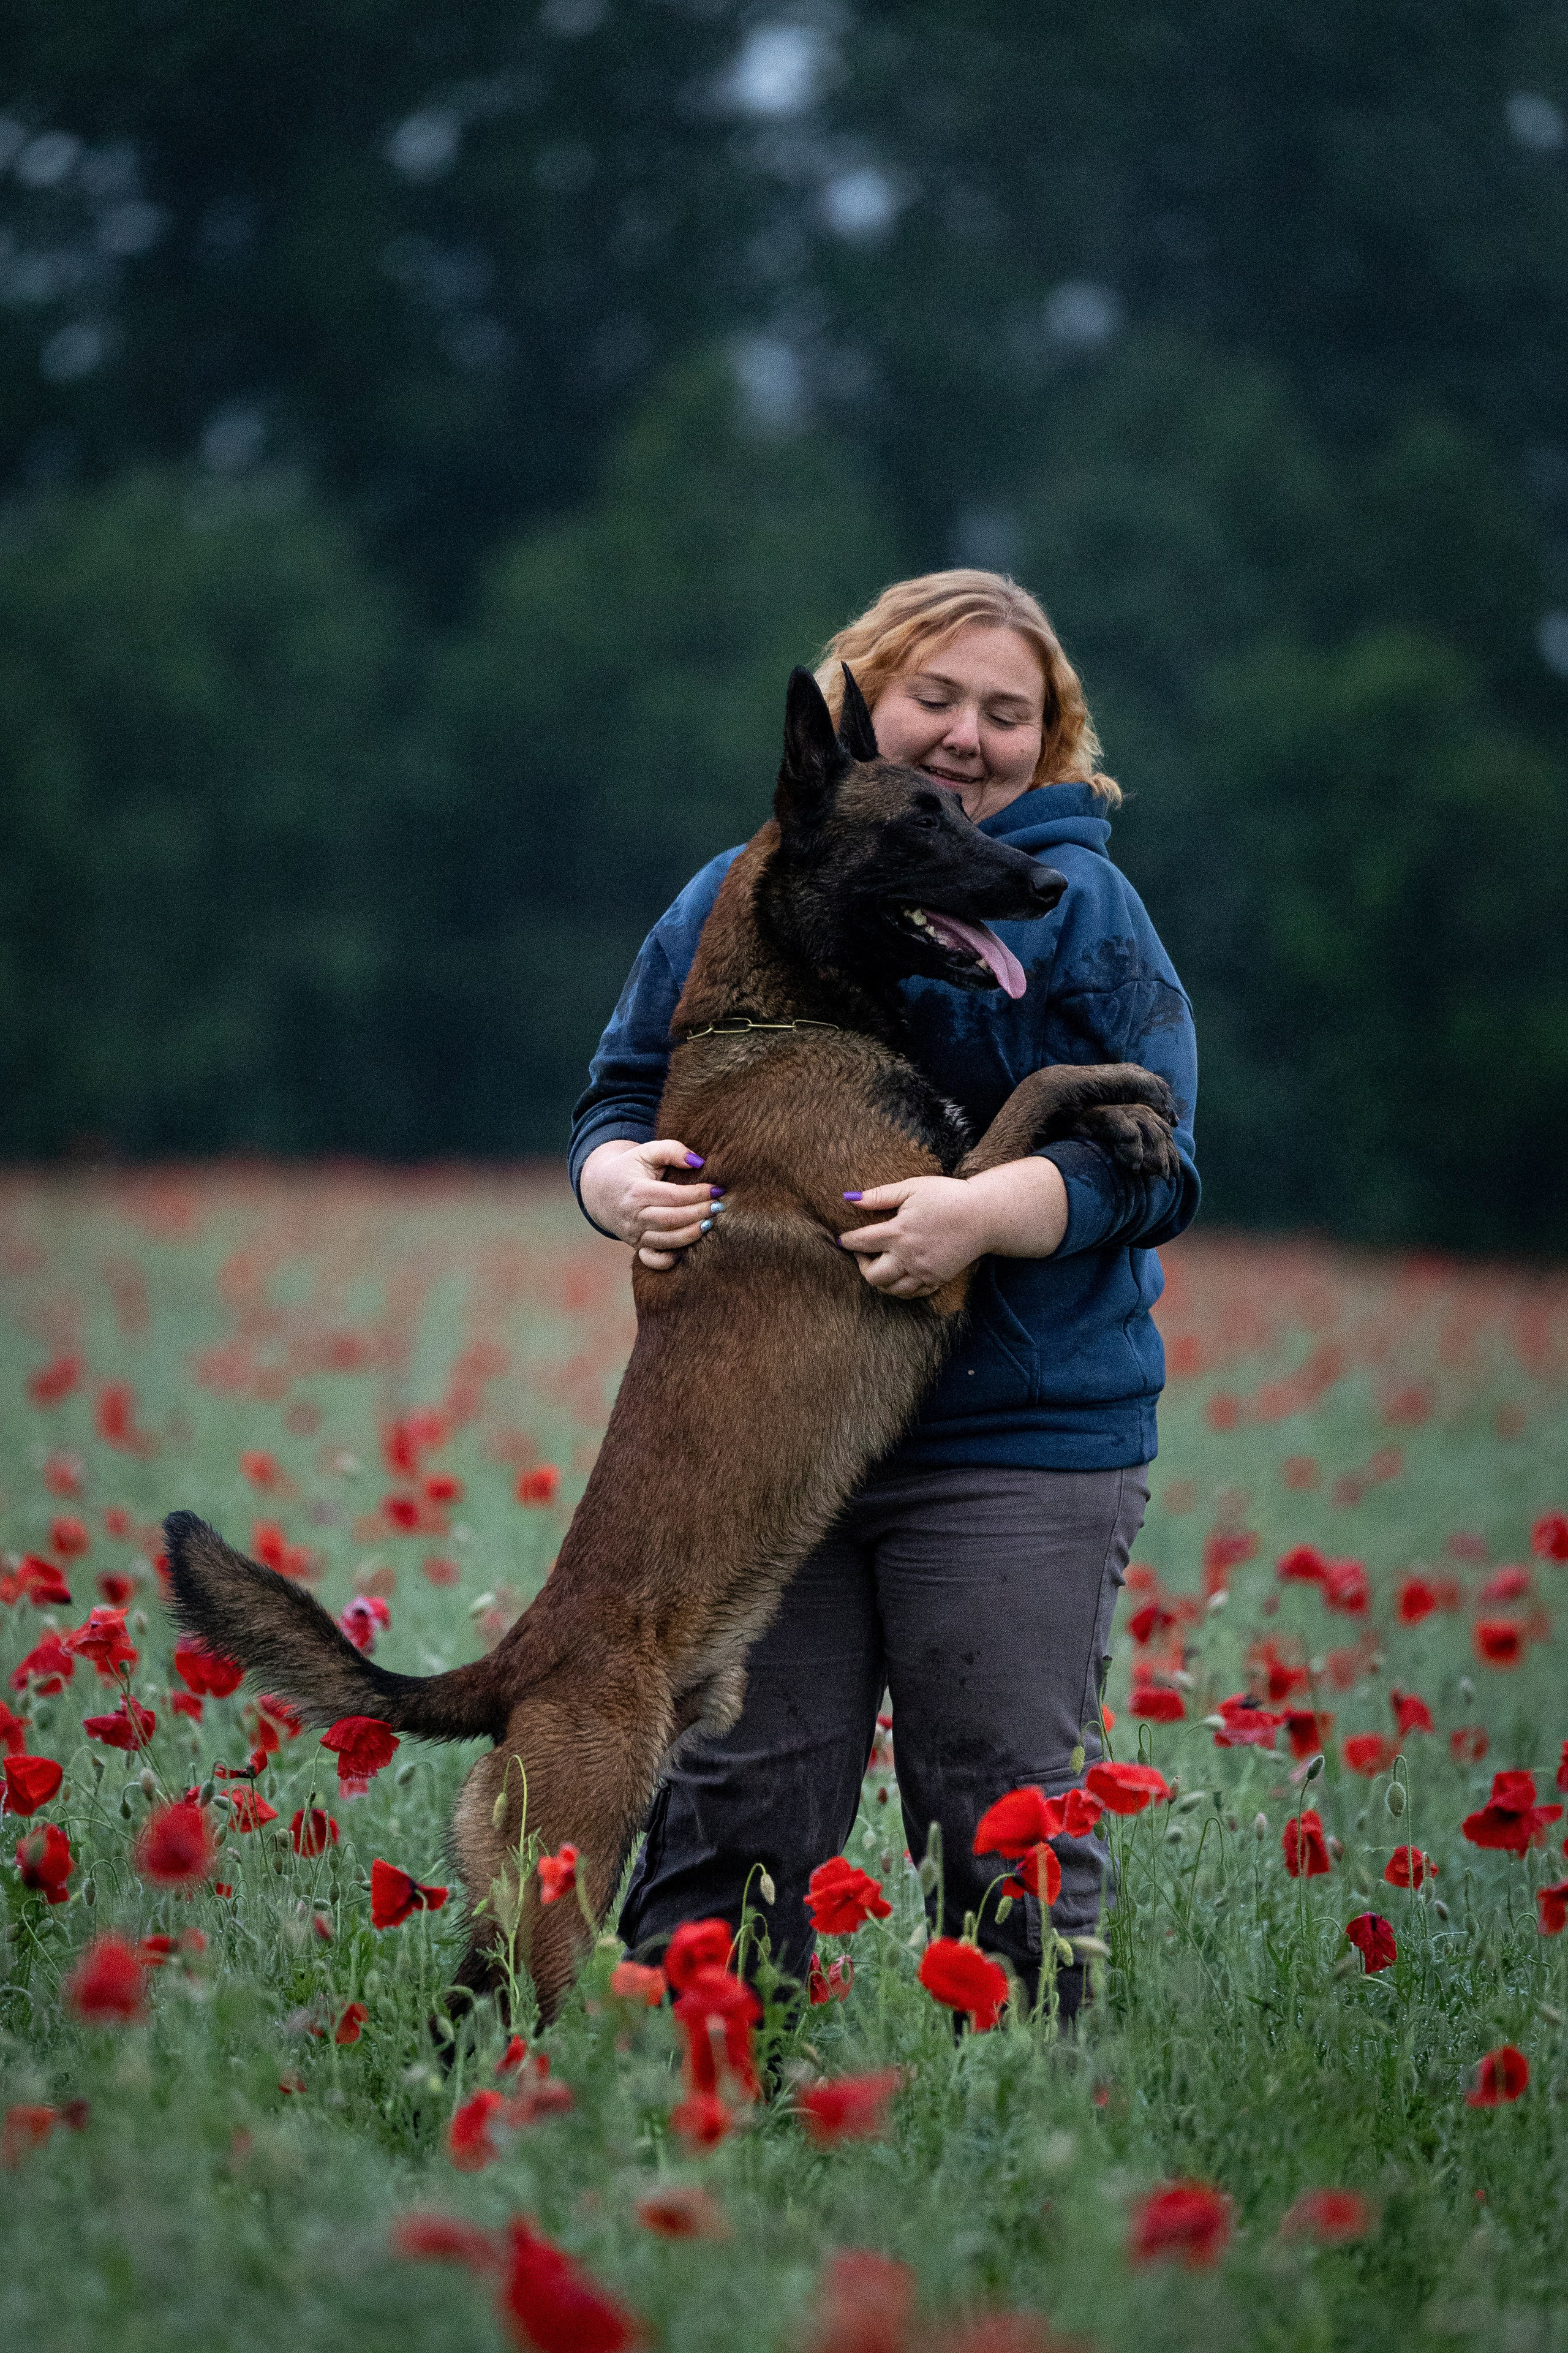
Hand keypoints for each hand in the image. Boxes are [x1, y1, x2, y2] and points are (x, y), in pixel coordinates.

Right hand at [579, 1138, 723, 1269]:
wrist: (599, 1189)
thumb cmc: (629, 1168)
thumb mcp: (646, 1151)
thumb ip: (671, 1150)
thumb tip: (698, 1162)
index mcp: (636, 1191)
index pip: (673, 1196)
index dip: (698, 1193)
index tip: (718, 1189)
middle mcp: (633, 1216)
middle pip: (672, 1219)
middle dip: (699, 1213)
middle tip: (719, 1207)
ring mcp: (633, 1233)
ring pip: (666, 1241)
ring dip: (691, 1234)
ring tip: (710, 1223)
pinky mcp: (635, 1245)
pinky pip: (651, 1260)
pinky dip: (668, 1260)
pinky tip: (686, 1251)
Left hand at [837, 1175, 989, 1297]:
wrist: (984, 1215)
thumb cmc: (948, 1196)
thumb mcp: (913, 1188)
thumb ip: (880, 1195)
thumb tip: (851, 1199)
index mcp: (899, 1232)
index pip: (861, 1242)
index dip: (848, 1241)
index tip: (844, 1240)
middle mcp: (909, 1256)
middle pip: (873, 1275)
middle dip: (862, 1266)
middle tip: (863, 1254)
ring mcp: (924, 1271)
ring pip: (891, 1289)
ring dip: (880, 1280)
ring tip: (881, 1265)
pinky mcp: (938, 1279)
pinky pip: (912, 1294)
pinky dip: (901, 1288)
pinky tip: (900, 1275)